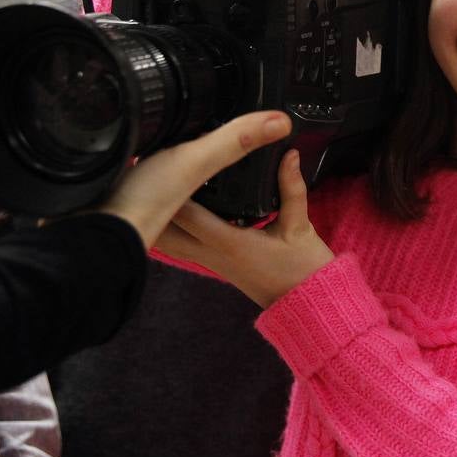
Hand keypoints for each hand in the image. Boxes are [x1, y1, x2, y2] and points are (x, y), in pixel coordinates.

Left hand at [156, 148, 334, 307]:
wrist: (305, 301)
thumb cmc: (303, 266)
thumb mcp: (299, 225)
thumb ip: (291, 188)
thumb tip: (289, 155)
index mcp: (230, 242)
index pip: (190, 216)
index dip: (174, 191)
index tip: (167, 164)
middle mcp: (213, 253)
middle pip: (168, 231)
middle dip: (156, 204)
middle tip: (151, 172)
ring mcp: (210, 261)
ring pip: (170, 242)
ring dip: (160, 218)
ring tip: (152, 189)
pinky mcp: (213, 262)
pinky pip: (182, 246)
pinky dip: (173, 228)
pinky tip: (173, 208)